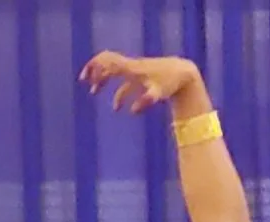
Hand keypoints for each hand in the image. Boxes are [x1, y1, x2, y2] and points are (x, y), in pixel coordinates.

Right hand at [78, 52, 198, 113]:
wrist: (184, 74)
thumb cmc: (171, 83)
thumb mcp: (158, 93)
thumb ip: (145, 101)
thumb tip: (132, 111)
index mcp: (132, 68)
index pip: (107, 62)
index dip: (94, 68)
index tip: (85, 79)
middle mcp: (132, 67)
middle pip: (107, 64)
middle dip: (95, 71)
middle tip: (86, 83)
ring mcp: (138, 72)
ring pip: (115, 73)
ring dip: (104, 81)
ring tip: (95, 92)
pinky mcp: (144, 78)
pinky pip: (128, 83)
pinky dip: (122, 93)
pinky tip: (123, 108)